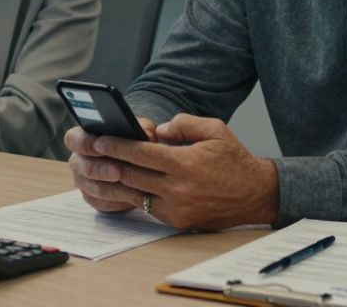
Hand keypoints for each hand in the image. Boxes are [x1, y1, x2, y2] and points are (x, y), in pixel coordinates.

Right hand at [66, 118, 156, 212]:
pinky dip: (117, 202)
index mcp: (84, 137)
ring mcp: (83, 181)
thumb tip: (146, 132)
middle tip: (117, 172)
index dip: (84, 143)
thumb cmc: (137, 144)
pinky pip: (101, 203)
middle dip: (100, 170)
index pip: (73, 139)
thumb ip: (142, 128)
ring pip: (92, 188)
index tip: (100, 145)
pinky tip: (132, 199)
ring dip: (113, 189)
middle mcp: (79, 160)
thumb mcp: (141, 132)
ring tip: (131, 188)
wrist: (144, 168)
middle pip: (81, 166)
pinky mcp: (92, 199)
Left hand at [69, 114, 278, 230]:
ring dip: (117, 181)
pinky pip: (147, 206)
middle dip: (109, 162)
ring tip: (101, 168)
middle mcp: (178, 189)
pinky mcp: (177, 221)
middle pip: (132, 175)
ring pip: (136, 193)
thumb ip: (183, 124)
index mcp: (185, 163)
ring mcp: (176, 208)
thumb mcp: (214, 129)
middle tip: (91, 152)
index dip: (117, 146)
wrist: (255, 195)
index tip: (99, 140)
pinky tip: (124, 183)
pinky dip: (135, 194)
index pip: (141, 154)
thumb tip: (157, 131)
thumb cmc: (233, 159)